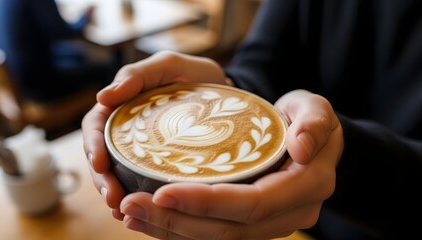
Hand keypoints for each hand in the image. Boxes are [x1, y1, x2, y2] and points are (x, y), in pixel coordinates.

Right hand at [82, 51, 229, 219]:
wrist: (229, 95)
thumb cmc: (197, 77)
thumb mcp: (169, 66)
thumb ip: (137, 75)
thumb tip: (102, 96)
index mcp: (124, 105)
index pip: (96, 126)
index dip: (93, 145)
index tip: (99, 163)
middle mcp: (128, 129)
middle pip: (102, 155)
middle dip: (102, 178)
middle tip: (113, 198)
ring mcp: (143, 148)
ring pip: (118, 172)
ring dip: (115, 192)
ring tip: (121, 210)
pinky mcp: (160, 163)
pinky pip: (142, 181)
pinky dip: (138, 197)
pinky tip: (139, 211)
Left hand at [119, 90, 342, 239]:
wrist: (310, 142)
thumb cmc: (307, 120)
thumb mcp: (315, 108)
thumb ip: (314, 121)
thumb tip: (301, 148)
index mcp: (307, 187)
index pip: (252, 205)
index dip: (206, 203)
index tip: (161, 192)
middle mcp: (290, 215)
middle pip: (228, 231)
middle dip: (176, 222)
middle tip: (131, 204)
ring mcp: (271, 225)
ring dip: (171, 231)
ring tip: (130, 213)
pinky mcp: (253, 226)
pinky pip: (215, 234)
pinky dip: (180, 230)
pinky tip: (149, 218)